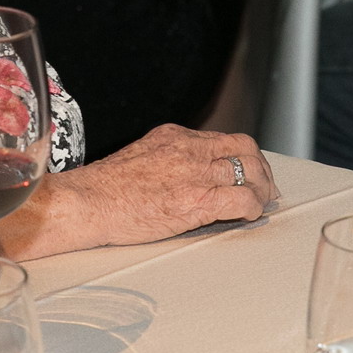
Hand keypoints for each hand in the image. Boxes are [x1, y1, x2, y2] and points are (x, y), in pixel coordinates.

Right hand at [1, 125, 278, 254]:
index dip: (246, 155)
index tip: (251, 169)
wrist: (87, 203)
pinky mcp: (195, 201)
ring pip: (249, 173)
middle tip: (266, 187)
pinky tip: (248, 216)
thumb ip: (168, 159)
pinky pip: (240, 200)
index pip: (226, 138)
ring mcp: (194, 173)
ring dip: (261, 190)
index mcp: (175, 136)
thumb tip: (186, 174)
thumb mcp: (141, 157)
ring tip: (260, 203)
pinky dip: (252, 207)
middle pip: (245, 149)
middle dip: (261, 169)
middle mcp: (189, 149)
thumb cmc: (105, 190)